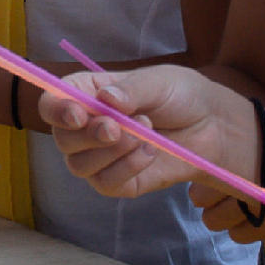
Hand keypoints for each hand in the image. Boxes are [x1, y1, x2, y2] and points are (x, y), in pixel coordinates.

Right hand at [38, 64, 258, 201]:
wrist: (212, 126)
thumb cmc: (182, 96)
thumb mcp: (159, 82)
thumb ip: (131, 90)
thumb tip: (106, 99)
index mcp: (87, 93)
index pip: (52, 103)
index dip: (57, 110)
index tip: (78, 115)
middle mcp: (86, 127)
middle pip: (61, 139)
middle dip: (90, 135)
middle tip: (120, 126)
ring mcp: (99, 157)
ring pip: (79, 165)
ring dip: (113, 151)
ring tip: (147, 133)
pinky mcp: (117, 182)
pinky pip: (105, 183)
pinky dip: (128, 167)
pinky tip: (151, 152)